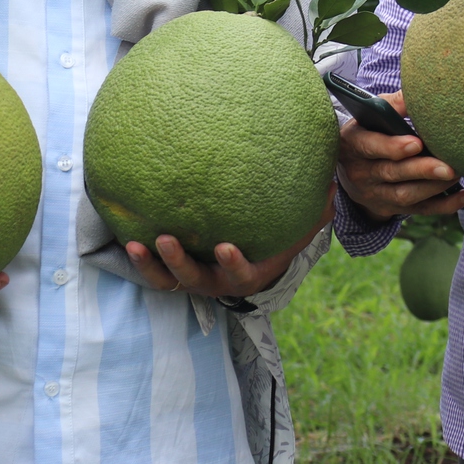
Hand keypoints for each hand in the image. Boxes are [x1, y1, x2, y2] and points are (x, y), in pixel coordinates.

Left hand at [124, 186, 334, 299]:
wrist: (253, 263)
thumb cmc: (277, 240)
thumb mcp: (297, 229)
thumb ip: (316, 210)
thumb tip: (334, 180)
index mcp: (250, 274)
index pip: (242, 273)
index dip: (233, 264)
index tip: (225, 247)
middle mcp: (220, 282)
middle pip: (197, 280)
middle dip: (180, 262)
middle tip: (167, 238)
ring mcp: (196, 280)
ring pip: (171, 281)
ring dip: (153, 265)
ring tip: (138, 242)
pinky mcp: (176, 274)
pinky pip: (156, 274)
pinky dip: (142, 262)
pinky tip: (129, 237)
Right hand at [335, 90, 463, 221]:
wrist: (352, 167)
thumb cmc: (369, 130)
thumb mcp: (370, 114)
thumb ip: (391, 104)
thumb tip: (415, 95)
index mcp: (353, 144)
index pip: (370, 146)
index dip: (392, 147)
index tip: (416, 143)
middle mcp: (361, 172)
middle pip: (392, 173)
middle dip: (422, 170)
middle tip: (448, 167)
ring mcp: (376, 193)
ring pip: (406, 195)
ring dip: (434, 186)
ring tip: (457, 173)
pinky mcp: (391, 207)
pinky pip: (418, 210)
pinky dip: (443, 205)